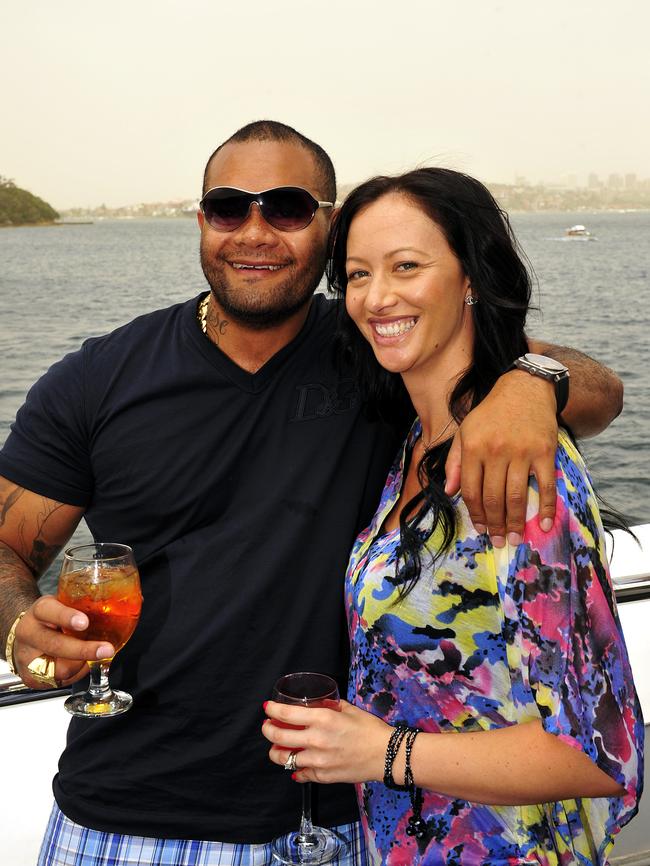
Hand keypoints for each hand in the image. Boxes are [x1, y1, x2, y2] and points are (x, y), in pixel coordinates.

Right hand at [13, 596, 114, 688]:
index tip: (84, 622)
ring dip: (82, 665)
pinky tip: (80, 665)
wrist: (26, 636)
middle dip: (84, 650)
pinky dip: (76, 675)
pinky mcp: (30, 678)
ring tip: (93, 656)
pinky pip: (59, 682)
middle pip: (55, 645)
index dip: (67, 617)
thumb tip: (126, 604)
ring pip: (58, 669)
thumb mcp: (65, 605)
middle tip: (106, 650)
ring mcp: (27, 657)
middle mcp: (29, 633)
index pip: (48, 610)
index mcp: (39, 611)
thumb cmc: (52, 619)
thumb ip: (87, 606)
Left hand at [262, 698, 390, 784]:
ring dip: (276, 752)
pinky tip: (296, 764)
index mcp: (322, 720)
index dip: (272, 710)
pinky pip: (300, 774)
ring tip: (277, 747)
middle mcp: (315, 740)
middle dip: (267, 730)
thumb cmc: (369, 729)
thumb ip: (329, 707)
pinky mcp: (323, 776)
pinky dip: (296, 769)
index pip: (285, 714)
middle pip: (278, 737)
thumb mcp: (348, 709)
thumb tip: (317, 704)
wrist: (386, 755)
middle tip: (267, 726)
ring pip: (284, 759)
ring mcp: (318, 761)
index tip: (267, 708)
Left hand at [444, 371, 557, 545]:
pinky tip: (544, 524)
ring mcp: (522, 452)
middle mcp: (496, 451)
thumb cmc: (491, 413)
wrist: (525, 388)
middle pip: (493, 498)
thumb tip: (449, 492)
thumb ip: (455, 462)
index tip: (481, 529)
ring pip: (517, 496)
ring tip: (516, 538)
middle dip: (496, 524)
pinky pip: (545, 486)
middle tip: (500, 541)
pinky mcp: (544, 452)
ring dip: (516, 522)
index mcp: (473, 447)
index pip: (471, 491)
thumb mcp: (465, 431)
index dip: (475, 514)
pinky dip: (546, 508)